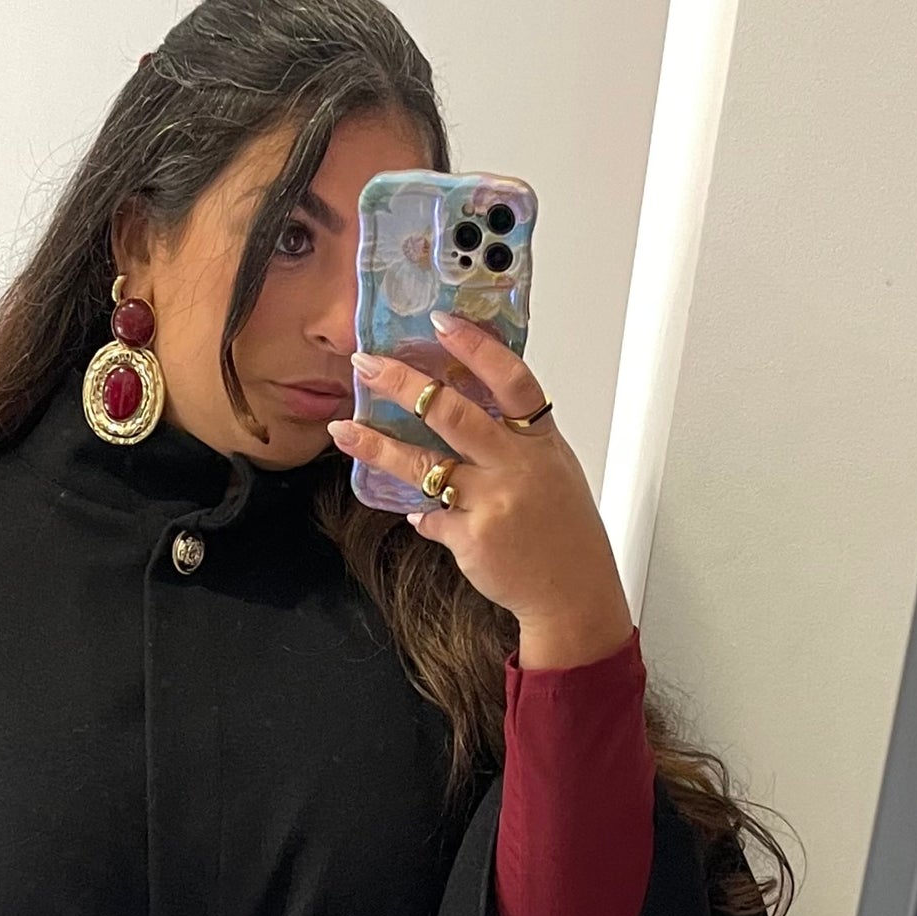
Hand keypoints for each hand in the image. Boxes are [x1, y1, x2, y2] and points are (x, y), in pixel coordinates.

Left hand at [327, 313, 634, 670]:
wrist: (573, 592)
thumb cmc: (565, 531)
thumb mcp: (555, 470)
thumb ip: (516, 440)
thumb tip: (467, 413)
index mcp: (540, 442)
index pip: (509, 379)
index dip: (475, 347)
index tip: (440, 323)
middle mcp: (516, 466)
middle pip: (453, 413)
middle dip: (404, 384)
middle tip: (367, 365)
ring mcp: (492, 503)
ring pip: (425, 465)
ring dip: (378, 446)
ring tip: (343, 430)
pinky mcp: (471, 538)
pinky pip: (430, 517)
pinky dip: (419, 513)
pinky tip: (411, 511)